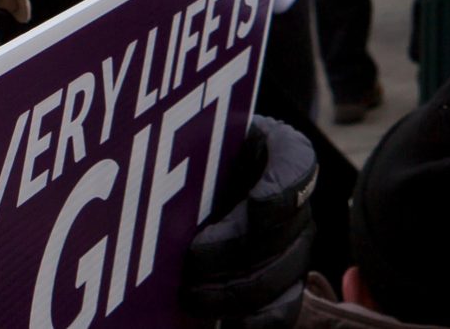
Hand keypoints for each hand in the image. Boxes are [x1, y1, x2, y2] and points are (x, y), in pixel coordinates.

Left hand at [179, 115, 316, 328]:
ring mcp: (294, 246)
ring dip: (234, 290)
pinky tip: (230, 325)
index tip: (255, 204)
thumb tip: (153, 173)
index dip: (280, 191)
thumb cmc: (196, 159)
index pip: (295, 169)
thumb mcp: (195, 140)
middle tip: (192, 262)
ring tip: (191, 296)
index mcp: (283, 153)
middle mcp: (297, 202)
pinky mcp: (284, 284)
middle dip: (235, 251)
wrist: (200, 189)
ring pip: (280, 276)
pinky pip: (284, 308)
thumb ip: (189, 150)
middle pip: (282, 232)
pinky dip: (259, 321)